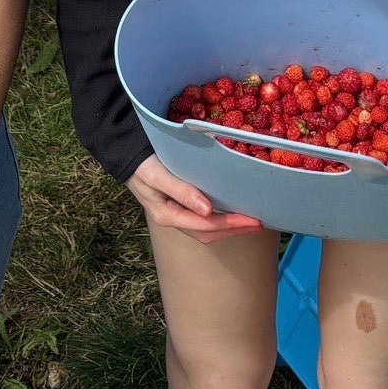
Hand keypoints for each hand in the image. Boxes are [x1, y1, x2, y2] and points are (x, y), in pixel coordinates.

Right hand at [128, 156, 264, 242]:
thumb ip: (181, 191)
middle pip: (209, 232)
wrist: (128, 156)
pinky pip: (205, 218)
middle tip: (260, 223)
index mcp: (168, 216)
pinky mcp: (182, 205)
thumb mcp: (157, 175)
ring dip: (230, 227)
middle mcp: (175, 219)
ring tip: (252, 221)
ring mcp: (179, 213)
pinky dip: (222, 217)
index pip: (205, 226)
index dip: (230, 225)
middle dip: (235, 230)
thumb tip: (207, 210)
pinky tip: (234, 211)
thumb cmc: (142, 164)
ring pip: (208, 228)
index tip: (252, 220)